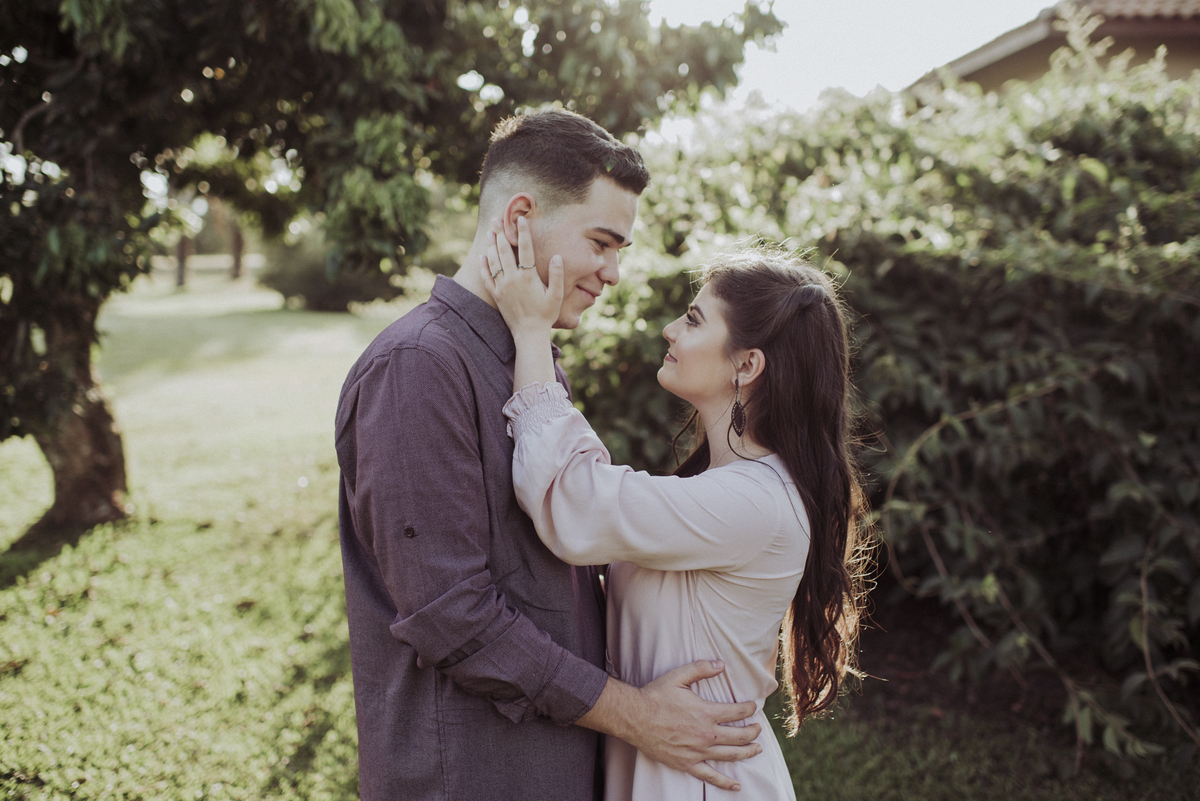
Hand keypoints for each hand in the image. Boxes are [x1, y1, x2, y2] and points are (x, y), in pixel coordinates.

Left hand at [479, 216, 562, 335]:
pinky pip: (486, 277)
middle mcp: (512, 279)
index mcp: (528, 276)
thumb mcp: (556, 295)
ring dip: (491, 245)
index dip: (522, 232)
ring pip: (494, 260)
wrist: (529, 334)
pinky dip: (484, 265)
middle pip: (505, 250)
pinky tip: (482, 256)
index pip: (525, 248)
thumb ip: (557, 275)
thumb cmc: (546, 314)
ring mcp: (502, 286)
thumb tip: (557, 256)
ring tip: (490, 232)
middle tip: (497, 219)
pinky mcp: (496, 295)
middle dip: (501, 233)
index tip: (520, 219)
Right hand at [577, 660, 761, 792]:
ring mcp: (697, 752)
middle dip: (753, 732)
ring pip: (730, 755)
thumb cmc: (656, 696)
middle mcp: (706, 734)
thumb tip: (721, 664)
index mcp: (706, 713)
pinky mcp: (687, 764)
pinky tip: (737, 786)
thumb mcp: (678, 676)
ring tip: (757, 749)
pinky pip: (710, 776)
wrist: (635, 718)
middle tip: (758, 729)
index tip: (753, 707)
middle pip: (739, 736)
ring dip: (747, 752)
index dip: (749, 709)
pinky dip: (725, 783)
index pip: (737, 712)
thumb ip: (701, 668)